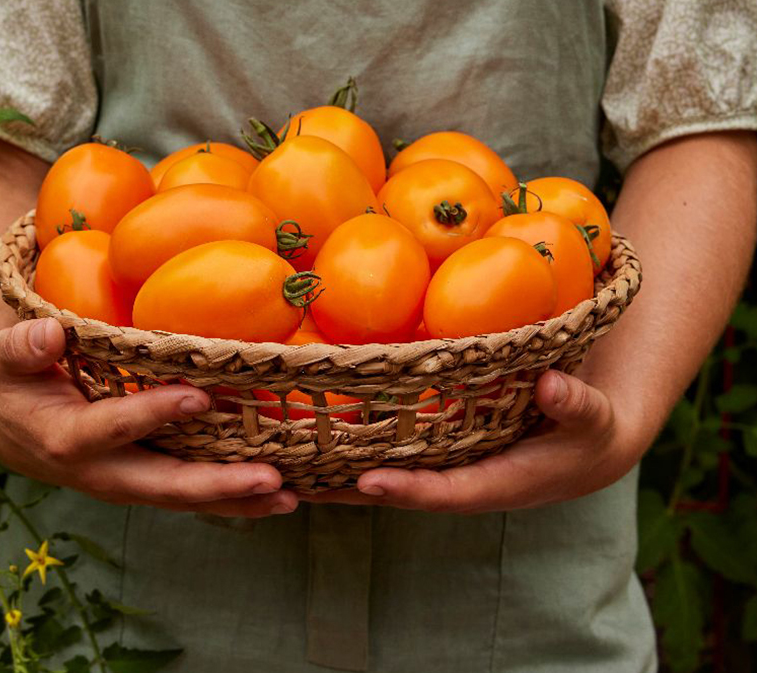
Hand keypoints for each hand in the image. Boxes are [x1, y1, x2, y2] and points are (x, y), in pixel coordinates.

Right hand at [0, 317, 297, 517]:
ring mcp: (128, 482)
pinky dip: (232, 495)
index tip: (198, 397)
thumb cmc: (13, 382)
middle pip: (163, 485)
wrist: (11, 428)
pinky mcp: (145, 480)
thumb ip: (22, 347)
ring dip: (237, 499)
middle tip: (271, 479)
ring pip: (185, 498)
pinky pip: (191, 493)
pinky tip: (276, 492)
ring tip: (290, 496)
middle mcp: (102, 472)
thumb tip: (49, 334)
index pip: (113, 428)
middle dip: (217, 485)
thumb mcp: (4, 359)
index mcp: (66, 439)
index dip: (153, 414)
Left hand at [299, 369, 647, 512]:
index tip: (365, 482)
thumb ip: (577, 406)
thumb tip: (553, 387)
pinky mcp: (442, 454)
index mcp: (500, 481)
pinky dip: (356, 454)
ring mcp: (449, 469)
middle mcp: (464, 481)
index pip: (446, 492)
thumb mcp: (594, 418)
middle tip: (299, 481)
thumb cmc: (591, 430)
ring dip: (340, 475)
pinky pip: (394, 456)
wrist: (587, 444)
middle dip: (351, 490)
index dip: (407, 489)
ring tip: (285, 465)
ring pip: (388, 476)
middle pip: (401, 492)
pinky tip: (317, 439)